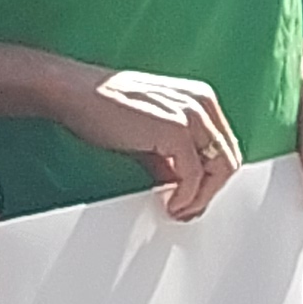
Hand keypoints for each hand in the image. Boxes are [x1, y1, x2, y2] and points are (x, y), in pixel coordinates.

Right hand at [52, 66, 239, 218]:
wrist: (73, 93)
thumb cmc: (102, 107)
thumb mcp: (149, 134)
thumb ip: (172, 158)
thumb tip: (184, 187)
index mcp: (199, 99)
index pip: (225, 146)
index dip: (212, 178)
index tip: (194, 199)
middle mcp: (202, 103)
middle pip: (228, 159)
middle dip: (209, 191)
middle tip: (186, 210)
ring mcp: (191, 114)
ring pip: (221, 169)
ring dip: (201, 197)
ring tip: (178, 209)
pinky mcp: (175, 129)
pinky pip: (195, 175)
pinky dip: (186, 196)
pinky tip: (169, 203)